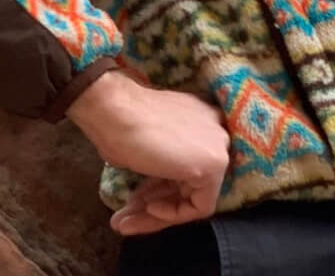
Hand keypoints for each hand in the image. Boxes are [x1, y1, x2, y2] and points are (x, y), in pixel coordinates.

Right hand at [66, 71, 231, 236]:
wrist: (116, 111)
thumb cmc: (121, 122)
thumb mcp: (146, 144)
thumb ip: (161, 160)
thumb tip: (153, 184)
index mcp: (200, 120)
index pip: (184, 165)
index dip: (156, 187)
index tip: (132, 198)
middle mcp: (215, 130)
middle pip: (187, 183)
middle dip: (153, 203)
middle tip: (124, 217)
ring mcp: (218, 147)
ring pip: (190, 197)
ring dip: (155, 214)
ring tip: (123, 223)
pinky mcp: (214, 165)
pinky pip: (197, 206)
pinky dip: (171, 214)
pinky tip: (147, 209)